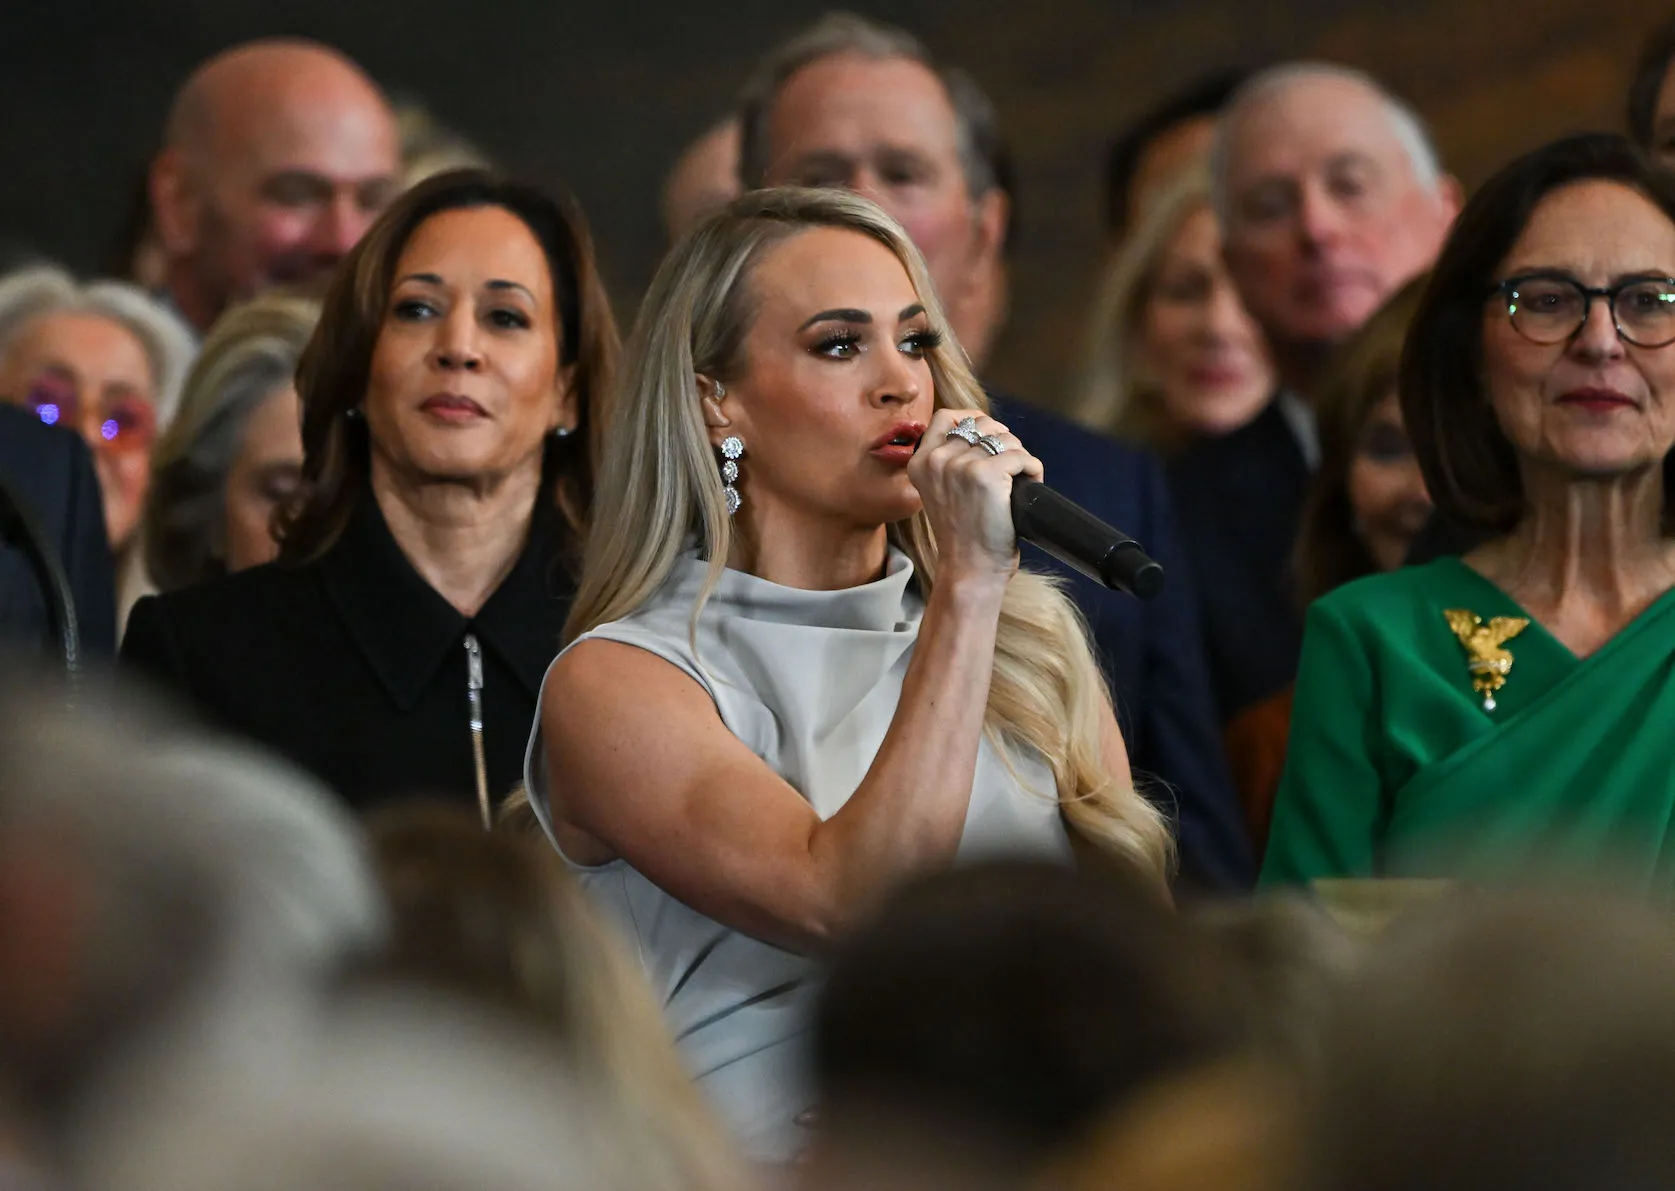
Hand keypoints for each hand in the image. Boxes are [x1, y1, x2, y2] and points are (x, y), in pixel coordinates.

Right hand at [906, 409, 1043, 583]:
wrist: (968, 570)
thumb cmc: (961, 538)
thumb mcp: (940, 493)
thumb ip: (949, 463)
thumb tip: (985, 432)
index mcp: (921, 463)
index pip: (947, 417)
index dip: (974, 420)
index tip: (990, 435)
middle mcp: (937, 460)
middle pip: (983, 424)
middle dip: (1003, 441)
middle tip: (1010, 467)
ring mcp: (961, 465)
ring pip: (1006, 439)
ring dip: (1020, 456)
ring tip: (1020, 480)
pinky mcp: (987, 474)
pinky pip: (1023, 457)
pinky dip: (1033, 470)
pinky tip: (1031, 485)